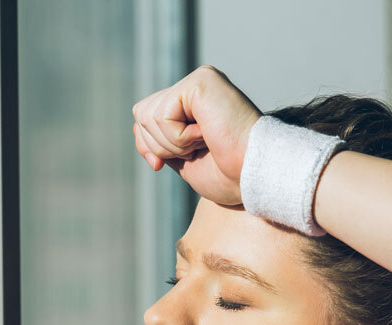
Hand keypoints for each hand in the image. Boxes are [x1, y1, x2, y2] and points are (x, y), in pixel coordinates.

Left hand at [131, 66, 261, 205]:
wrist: (255, 177)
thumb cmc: (230, 175)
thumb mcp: (182, 161)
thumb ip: (159, 143)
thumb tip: (136, 129)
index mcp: (193, 102)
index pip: (146, 117)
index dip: (150, 146)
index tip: (170, 163)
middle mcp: (195, 85)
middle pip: (141, 114)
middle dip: (160, 146)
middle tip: (198, 151)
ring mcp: (199, 80)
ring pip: (147, 115)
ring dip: (172, 144)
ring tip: (205, 143)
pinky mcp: (200, 81)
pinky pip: (162, 115)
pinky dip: (179, 138)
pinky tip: (206, 136)